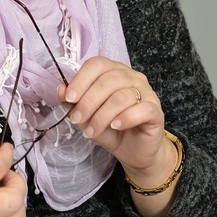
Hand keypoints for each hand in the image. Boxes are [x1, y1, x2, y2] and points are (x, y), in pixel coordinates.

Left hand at [58, 57, 179, 216]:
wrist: (133, 152)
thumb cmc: (110, 130)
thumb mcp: (87, 117)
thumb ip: (73, 103)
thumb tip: (60, 90)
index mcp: (114, 71)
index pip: (97, 64)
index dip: (81, 79)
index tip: (68, 99)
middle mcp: (132, 77)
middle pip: (108, 80)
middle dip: (88, 101)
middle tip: (77, 120)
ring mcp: (146, 92)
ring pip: (122, 96)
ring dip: (102, 116)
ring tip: (92, 131)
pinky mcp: (155, 110)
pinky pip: (141, 109)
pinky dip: (125, 118)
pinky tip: (115, 126)